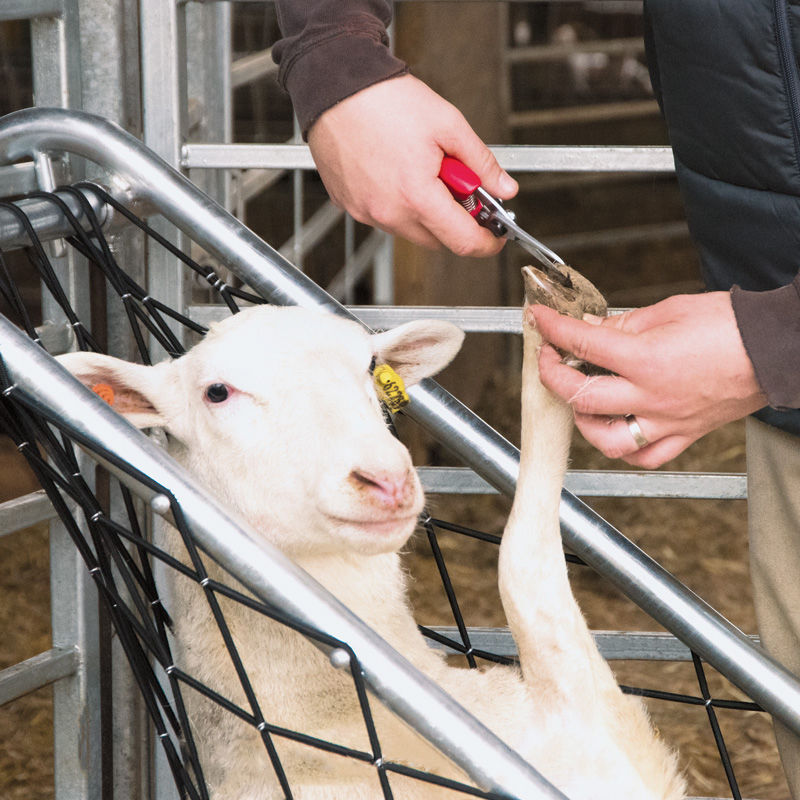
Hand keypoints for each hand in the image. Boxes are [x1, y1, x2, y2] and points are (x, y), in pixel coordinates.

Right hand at [307, 74, 517, 255]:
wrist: (335, 86)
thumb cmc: (385, 100)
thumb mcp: (448, 124)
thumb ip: (482, 163)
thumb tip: (504, 187)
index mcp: (416, 196)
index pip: (462, 241)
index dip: (486, 242)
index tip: (495, 236)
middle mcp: (388, 213)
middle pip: (438, 240)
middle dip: (455, 220)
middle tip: (458, 185)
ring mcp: (366, 212)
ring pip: (411, 230)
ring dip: (425, 211)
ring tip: (421, 169)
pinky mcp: (350, 206)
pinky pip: (385, 218)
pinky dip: (399, 204)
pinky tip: (397, 172)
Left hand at [529, 292, 767, 467]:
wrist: (776, 348)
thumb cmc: (730, 325)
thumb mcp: (669, 311)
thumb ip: (624, 325)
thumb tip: (592, 328)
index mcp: (646, 359)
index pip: (584, 344)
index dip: (554, 329)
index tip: (540, 319)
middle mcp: (651, 396)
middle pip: (582, 396)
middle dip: (553, 375)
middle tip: (549, 358)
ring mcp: (667, 421)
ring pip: (607, 440)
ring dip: (582, 421)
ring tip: (579, 400)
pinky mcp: (684, 435)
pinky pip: (645, 456)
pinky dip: (622, 448)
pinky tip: (613, 429)